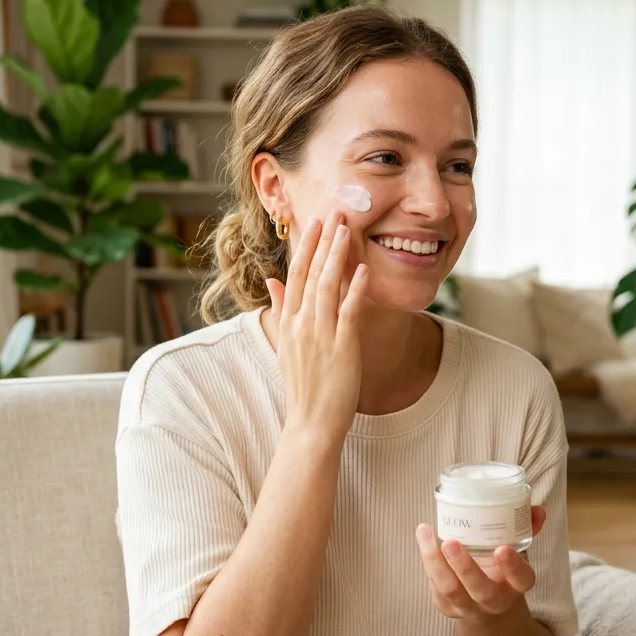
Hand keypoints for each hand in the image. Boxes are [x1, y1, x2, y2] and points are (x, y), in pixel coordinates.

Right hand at [265, 210, 369, 443]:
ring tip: (348, 230)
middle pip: (311, 273)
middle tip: (335, 211)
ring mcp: (320, 335)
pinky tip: (363, 270)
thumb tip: (272, 281)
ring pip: (328, 286)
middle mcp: (301, 324)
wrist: (310, 424)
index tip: (315, 221)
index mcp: (288, 322)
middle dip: (323, 240)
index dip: (306, 246)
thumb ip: (281, 310)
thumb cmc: (303, 386)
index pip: (295, 274)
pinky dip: (355, 290)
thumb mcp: (285, 345)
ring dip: (337, 255)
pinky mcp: (342, 348)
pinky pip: (348, 313)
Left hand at [416, 506, 547, 620]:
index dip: (513, 566)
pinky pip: (436, 588)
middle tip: (451, 542)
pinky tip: (424, 539)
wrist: (486, 604)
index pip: (521, 579)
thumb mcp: (517, 549)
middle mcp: (495, 601)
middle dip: (465, 567)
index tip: (501, 549)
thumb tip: (536, 509)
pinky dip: (428, 563)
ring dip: (435, 562)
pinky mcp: (447, 607)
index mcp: (517, 584)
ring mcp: (470, 607)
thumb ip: (525, 528)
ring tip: (425, 532)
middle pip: (481, 590)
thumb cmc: (501, 567)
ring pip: (450, 590)